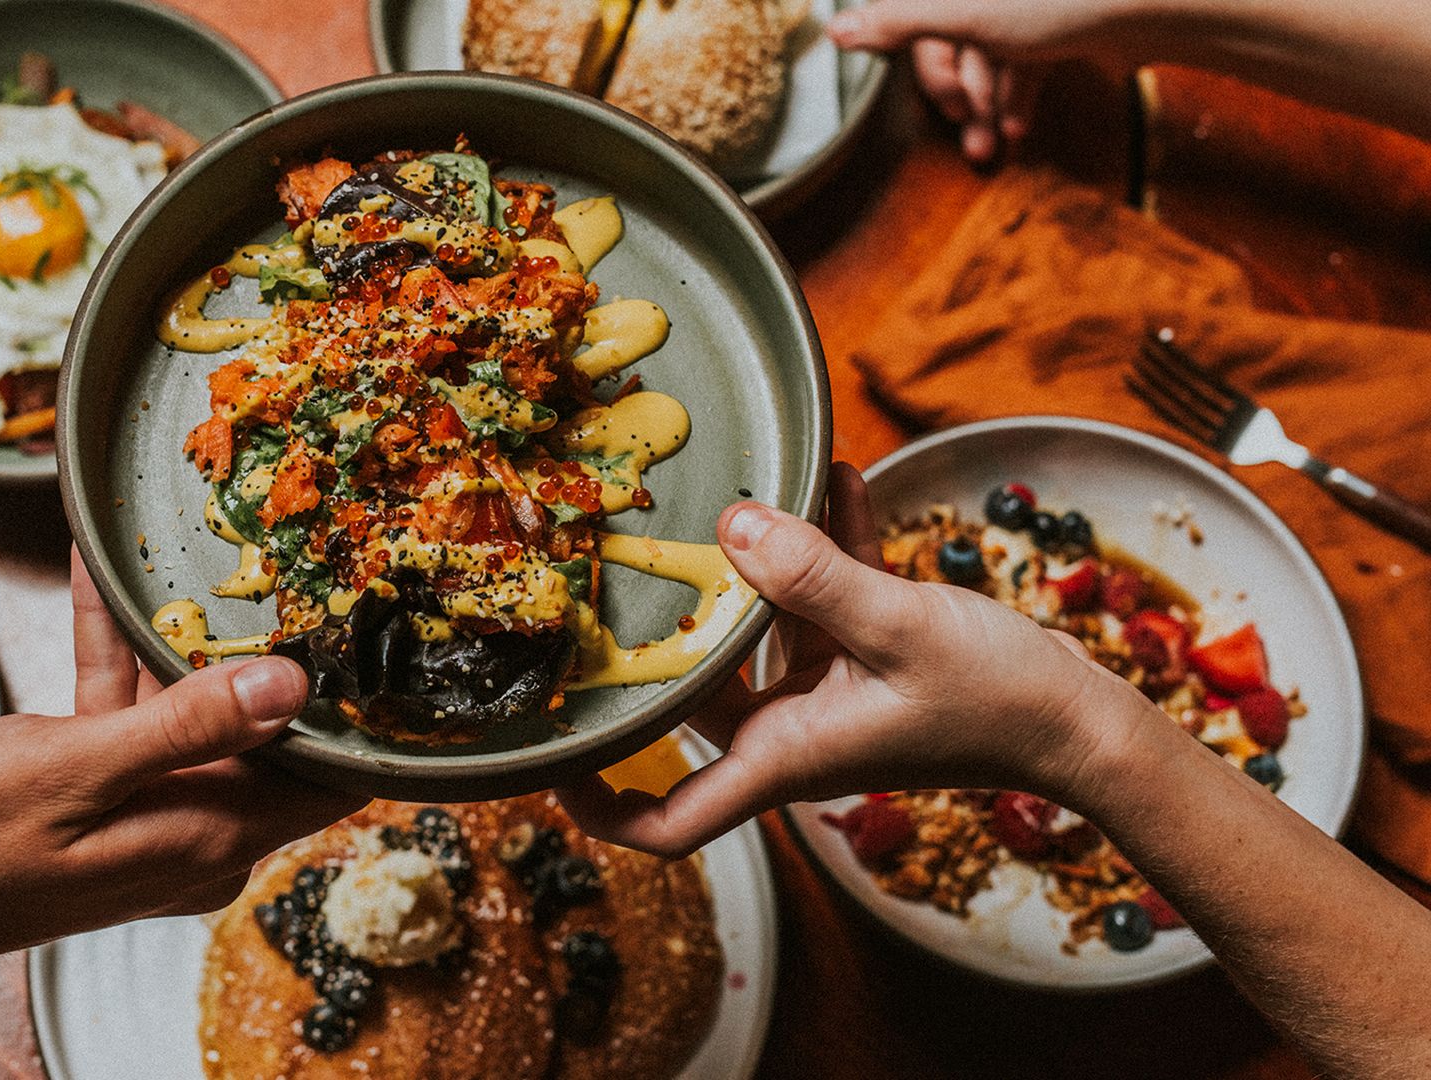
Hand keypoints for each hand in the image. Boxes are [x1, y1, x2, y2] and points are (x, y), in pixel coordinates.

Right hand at [0, 551, 364, 1070]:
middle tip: (272, 552)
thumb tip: (291, 684)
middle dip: (259, 644)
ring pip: (190, 708)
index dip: (354, 705)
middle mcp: (198, 829)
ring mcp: (156, 810)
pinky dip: (118, 653)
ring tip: (181, 542)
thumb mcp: (75, 769)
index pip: (329, 777)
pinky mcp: (110, 794)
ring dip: (174, 631)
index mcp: (210, 835)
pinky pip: (131, 713)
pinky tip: (99, 577)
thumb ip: (188, 724)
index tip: (360, 623)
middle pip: (264, 731)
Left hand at [557, 463, 1159, 857]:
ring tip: (741, 492)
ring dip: (755, 564)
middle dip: (666, 633)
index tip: (556, 762)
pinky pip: (822, 600)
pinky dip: (823, 544)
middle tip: (620, 567)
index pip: (668, 822)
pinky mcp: (866, 658)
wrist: (1085, 723)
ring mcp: (827, 696)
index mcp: (782, 757)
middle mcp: (791, 732)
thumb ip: (811, 575)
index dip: (601, 808)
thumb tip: (731, 526)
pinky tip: (834, 477)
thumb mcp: (895, 628)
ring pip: (758, 632)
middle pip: (695, 698)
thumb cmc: (998, 702)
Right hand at [827, 0, 1155, 161]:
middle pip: (954, 37)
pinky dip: (1017, 94)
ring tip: (995, 143)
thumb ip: (896, 19)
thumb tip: (836, 29)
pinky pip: (1024, 58)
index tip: (946, 99)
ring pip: (991, 54)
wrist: (1153, 3)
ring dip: (988, 105)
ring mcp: (1028, 2)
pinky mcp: (1062, 17)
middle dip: (962, 92)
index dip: (930, 63)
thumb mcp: (960, 10)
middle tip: (969, 129)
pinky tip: (1018, 127)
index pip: (917, 15)